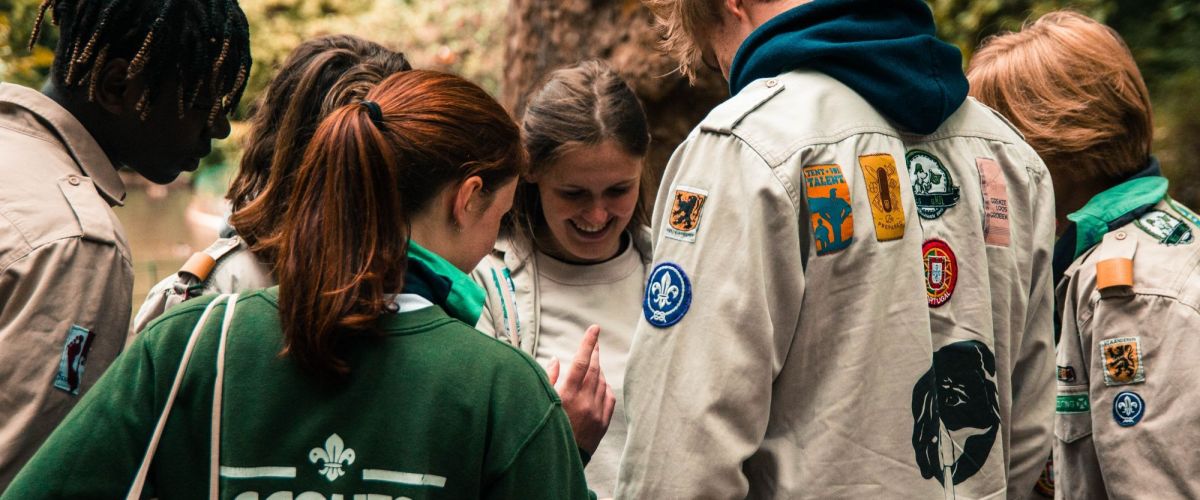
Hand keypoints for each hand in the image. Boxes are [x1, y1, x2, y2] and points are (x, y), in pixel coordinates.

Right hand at [547, 325, 615, 455]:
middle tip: (595, 341)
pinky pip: (609, 397)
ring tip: (593, 362)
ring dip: (599, 369)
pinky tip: (600, 382)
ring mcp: (596, 413)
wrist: (558, 460)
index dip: (588, 343)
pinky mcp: (603, 423)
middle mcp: (584, 402)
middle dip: (595, 352)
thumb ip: (548, 379)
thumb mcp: (541, 402)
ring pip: (602, 381)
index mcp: (566, 395)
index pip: (581, 362)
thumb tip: (557, 359)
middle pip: (594, 369)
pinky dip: (605, 386)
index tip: (594, 329)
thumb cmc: (544, 428)